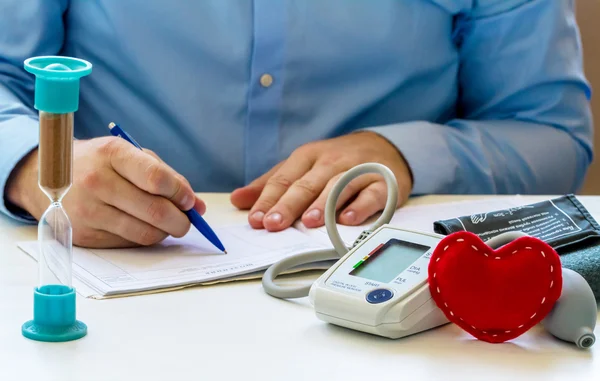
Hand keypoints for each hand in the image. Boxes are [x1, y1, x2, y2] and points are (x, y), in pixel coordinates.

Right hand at [6, 137, 204, 247]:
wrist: (47, 177)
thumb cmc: (101, 164)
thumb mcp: (130, 156)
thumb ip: (167, 177)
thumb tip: (198, 206)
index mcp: (113, 153)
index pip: (156, 178)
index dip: (180, 193)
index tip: (190, 201)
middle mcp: (97, 181)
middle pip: (154, 211)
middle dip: (181, 220)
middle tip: (187, 221)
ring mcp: (88, 210)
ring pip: (144, 233)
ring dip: (165, 233)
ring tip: (168, 225)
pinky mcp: (84, 234)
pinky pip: (129, 243)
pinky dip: (144, 238)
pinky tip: (143, 227)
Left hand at [230, 131, 412, 230]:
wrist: (383, 146)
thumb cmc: (335, 162)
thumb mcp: (301, 167)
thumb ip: (271, 184)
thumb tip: (237, 200)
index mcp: (308, 157)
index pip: (284, 179)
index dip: (268, 200)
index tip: (255, 220)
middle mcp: (331, 161)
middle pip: (307, 184)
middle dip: (290, 204)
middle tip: (275, 224)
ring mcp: (358, 169)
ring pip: (338, 186)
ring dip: (324, 204)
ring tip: (309, 222)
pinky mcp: (383, 182)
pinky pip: (371, 193)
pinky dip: (361, 206)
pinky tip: (348, 219)